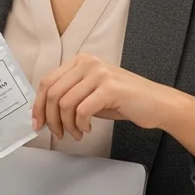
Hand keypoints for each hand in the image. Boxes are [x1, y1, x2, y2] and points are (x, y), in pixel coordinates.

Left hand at [32, 54, 169, 140]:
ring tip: (76, 133)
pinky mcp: (110, 88)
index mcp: (80, 61)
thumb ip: (69, 95)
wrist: (156, 103)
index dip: (38, 105)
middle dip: (50, 118)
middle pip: (52, 92)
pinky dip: (80, 125)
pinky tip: (88, 129)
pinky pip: (82, 111)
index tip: (37, 122)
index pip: (48, 81)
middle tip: (57, 133)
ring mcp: (99, 74)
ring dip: (67, 125)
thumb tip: (44, 112)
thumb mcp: (91, 92)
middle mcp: (88, 63)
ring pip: (65, 103)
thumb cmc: (124, 100)